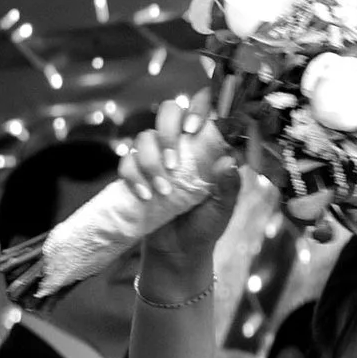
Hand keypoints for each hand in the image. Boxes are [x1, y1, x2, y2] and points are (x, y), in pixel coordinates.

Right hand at [142, 108, 240, 278]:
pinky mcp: (137, 171)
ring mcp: (157, 155)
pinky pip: (127, 161)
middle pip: (169, 111)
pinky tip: (146, 196)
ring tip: (163, 193)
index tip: (195, 129)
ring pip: (145, 137)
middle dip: (167, 133)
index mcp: (207, 145)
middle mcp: (182, 143)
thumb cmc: (206, 226)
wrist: (179, 252)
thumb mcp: (223, 209)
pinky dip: (134, 177)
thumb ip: (229, 186)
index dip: (199, 105)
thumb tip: (228, 162)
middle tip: (173, 163)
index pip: (205, 106)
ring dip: (151, 163)